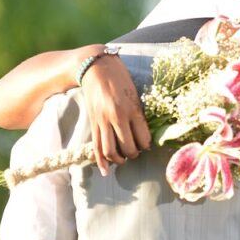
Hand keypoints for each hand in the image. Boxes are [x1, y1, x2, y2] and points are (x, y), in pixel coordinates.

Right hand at [80, 54, 150, 174]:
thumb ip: (139, 115)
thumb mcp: (135, 95)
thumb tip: (143, 137)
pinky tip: (105, 170)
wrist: (97, 68)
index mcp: (132, 109)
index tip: (146, 145)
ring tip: (123, 159)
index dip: (146, 145)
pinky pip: (96, 146)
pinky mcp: (93, 122)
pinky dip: (101, 161)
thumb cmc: (121, 79)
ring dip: (119, 160)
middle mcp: (117, 117)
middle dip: (133, 154)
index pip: (143, 138)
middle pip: (128, 148)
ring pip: (110, 151)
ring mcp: (103, 121)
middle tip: (135, 152)